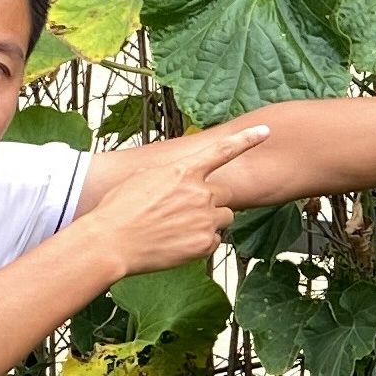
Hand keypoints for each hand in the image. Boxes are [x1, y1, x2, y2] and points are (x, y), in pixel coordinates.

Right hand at [83, 122, 273, 273]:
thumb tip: (180, 177)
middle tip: (185, 212)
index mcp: (183, 171)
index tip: (265, 131)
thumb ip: (170, 174)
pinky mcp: (204, 243)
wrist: (110, 242)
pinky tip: (177, 244)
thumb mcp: (143, 178)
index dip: (246, 140)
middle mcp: (199, 193)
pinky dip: (200, 243)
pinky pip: (213, 241)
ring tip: (179, 229)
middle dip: (210, 202)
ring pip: (223, 218)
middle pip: (224, 194)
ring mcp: (204, 219)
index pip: (222, 151)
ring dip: (208, 221)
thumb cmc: (118, 210)